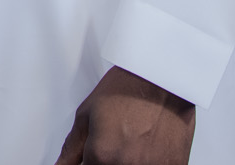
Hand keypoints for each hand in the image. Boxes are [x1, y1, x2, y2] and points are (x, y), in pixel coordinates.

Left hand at [53, 66, 195, 164]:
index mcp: (102, 156)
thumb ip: (70, 149)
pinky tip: (147, 145)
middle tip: (115, 140)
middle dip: (105, 160)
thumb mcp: (87, 114)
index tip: (91, 154)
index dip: (88, 161)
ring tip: (132, 141)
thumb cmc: (128, 88)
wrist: (163, 77)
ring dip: (126, 160)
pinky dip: (148, 161)